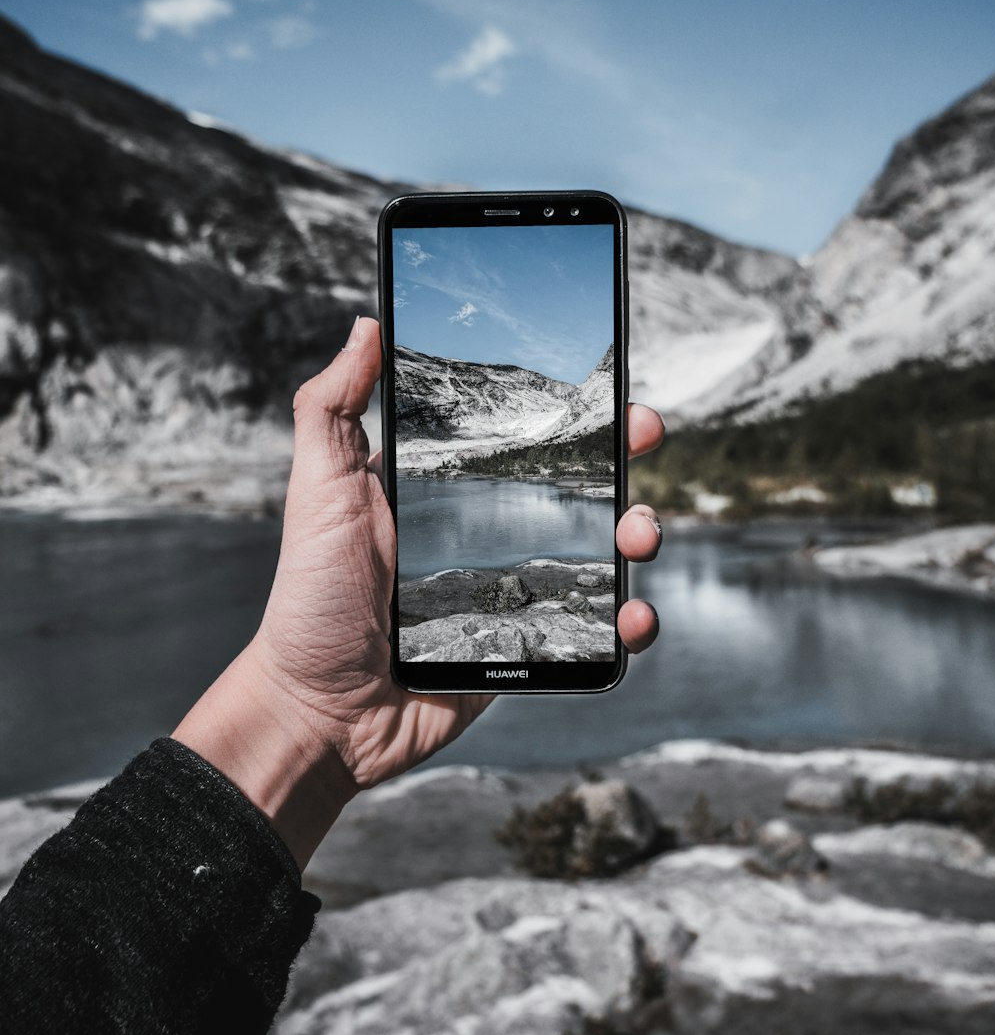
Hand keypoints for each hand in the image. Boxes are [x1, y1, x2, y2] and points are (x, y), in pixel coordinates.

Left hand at [173, 316, 663, 867]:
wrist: (320, 711)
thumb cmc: (311, 599)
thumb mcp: (318, 490)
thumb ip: (333, 407)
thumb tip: (366, 322)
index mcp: (449, 488)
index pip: (521, 432)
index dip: (568, 406)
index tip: (604, 381)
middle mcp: (491, 532)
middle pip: (579, 480)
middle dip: (624, 450)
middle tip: (642, 432)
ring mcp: (517, 591)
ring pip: (602, 550)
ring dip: (640, 530)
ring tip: (638, 533)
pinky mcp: (532, 649)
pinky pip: (597, 631)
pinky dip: (631, 622)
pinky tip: (633, 615)